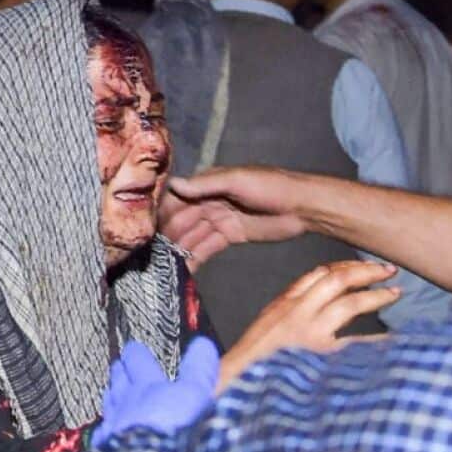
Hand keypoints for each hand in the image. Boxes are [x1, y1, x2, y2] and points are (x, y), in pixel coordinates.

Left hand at [93, 338, 220, 447]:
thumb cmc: (172, 434)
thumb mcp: (194, 395)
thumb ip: (198, 370)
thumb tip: (203, 345)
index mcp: (147, 387)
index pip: (138, 361)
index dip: (136, 353)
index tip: (134, 348)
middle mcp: (125, 405)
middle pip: (118, 381)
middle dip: (119, 372)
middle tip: (119, 365)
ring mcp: (113, 429)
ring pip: (108, 406)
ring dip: (111, 397)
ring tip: (111, 392)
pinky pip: (101, 436)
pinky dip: (104, 431)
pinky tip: (105, 434)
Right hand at [163, 167, 309, 268]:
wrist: (303, 207)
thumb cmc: (272, 186)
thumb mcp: (237, 180)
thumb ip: (206, 184)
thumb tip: (174, 184)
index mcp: (210, 184)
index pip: (178, 198)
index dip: (163, 213)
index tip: (148, 229)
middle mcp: (210, 201)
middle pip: (182, 219)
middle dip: (169, 235)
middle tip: (153, 254)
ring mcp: (220, 219)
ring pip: (193, 235)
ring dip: (179, 249)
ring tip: (163, 266)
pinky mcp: (230, 236)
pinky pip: (207, 247)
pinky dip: (195, 258)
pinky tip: (182, 271)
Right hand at [219, 261, 399, 388]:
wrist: (236, 383)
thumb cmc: (253, 360)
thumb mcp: (269, 325)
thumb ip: (293, 311)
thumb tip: (325, 304)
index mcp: (284, 303)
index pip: (318, 273)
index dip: (346, 265)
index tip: (364, 266)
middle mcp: (296, 312)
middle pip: (336, 280)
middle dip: (365, 272)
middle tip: (388, 271)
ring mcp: (308, 334)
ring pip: (348, 304)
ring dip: (375, 297)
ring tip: (394, 294)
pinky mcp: (318, 356)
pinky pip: (353, 343)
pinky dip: (375, 341)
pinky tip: (390, 340)